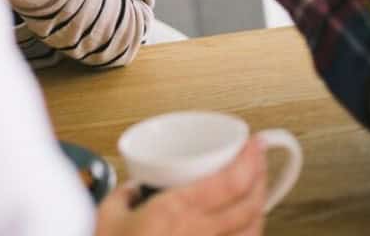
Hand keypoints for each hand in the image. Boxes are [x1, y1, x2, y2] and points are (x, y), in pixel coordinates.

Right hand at [95, 138, 266, 235]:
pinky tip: (248, 226)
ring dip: (260, 205)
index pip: (231, 182)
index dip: (251, 160)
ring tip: (256, 189)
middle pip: (250, 204)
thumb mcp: (107, 218)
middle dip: (261, 176)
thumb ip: (123, 197)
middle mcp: (201, 234)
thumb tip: (133, 189)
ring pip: (254, 230)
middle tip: (259, 159)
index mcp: (177, 212)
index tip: (255, 143)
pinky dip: (251, 233)